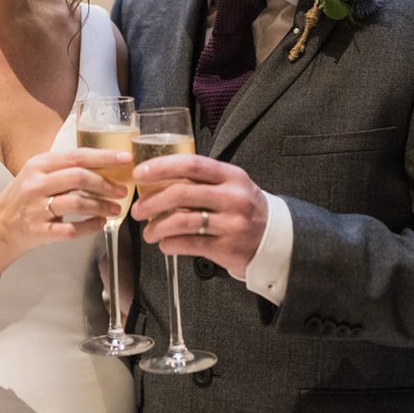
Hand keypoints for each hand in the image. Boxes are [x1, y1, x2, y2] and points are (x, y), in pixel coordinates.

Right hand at [0, 148, 128, 270]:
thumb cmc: (25, 197)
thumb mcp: (38, 174)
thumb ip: (65, 168)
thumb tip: (105, 165)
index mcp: (39, 164)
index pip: (77, 156)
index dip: (104, 156)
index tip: (125, 158)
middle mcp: (36, 184)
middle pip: (78, 177)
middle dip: (106, 184)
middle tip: (123, 190)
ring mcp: (36, 208)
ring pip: (76, 204)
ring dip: (101, 206)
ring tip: (116, 209)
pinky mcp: (39, 231)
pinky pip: (70, 230)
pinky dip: (90, 227)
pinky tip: (100, 224)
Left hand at [130, 154, 268, 278]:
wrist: (275, 239)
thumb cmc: (245, 209)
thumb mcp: (232, 186)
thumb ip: (202, 180)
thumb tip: (158, 179)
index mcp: (231, 176)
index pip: (192, 164)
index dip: (162, 167)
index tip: (140, 173)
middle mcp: (232, 197)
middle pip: (181, 193)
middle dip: (152, 202)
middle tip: (138, 209)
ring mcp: (231, 224)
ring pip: (182, 222)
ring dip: (157, 227)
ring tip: (149, 232)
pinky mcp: (227, 248)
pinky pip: (189, 244)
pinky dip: (170, 244)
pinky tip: (164, 244)